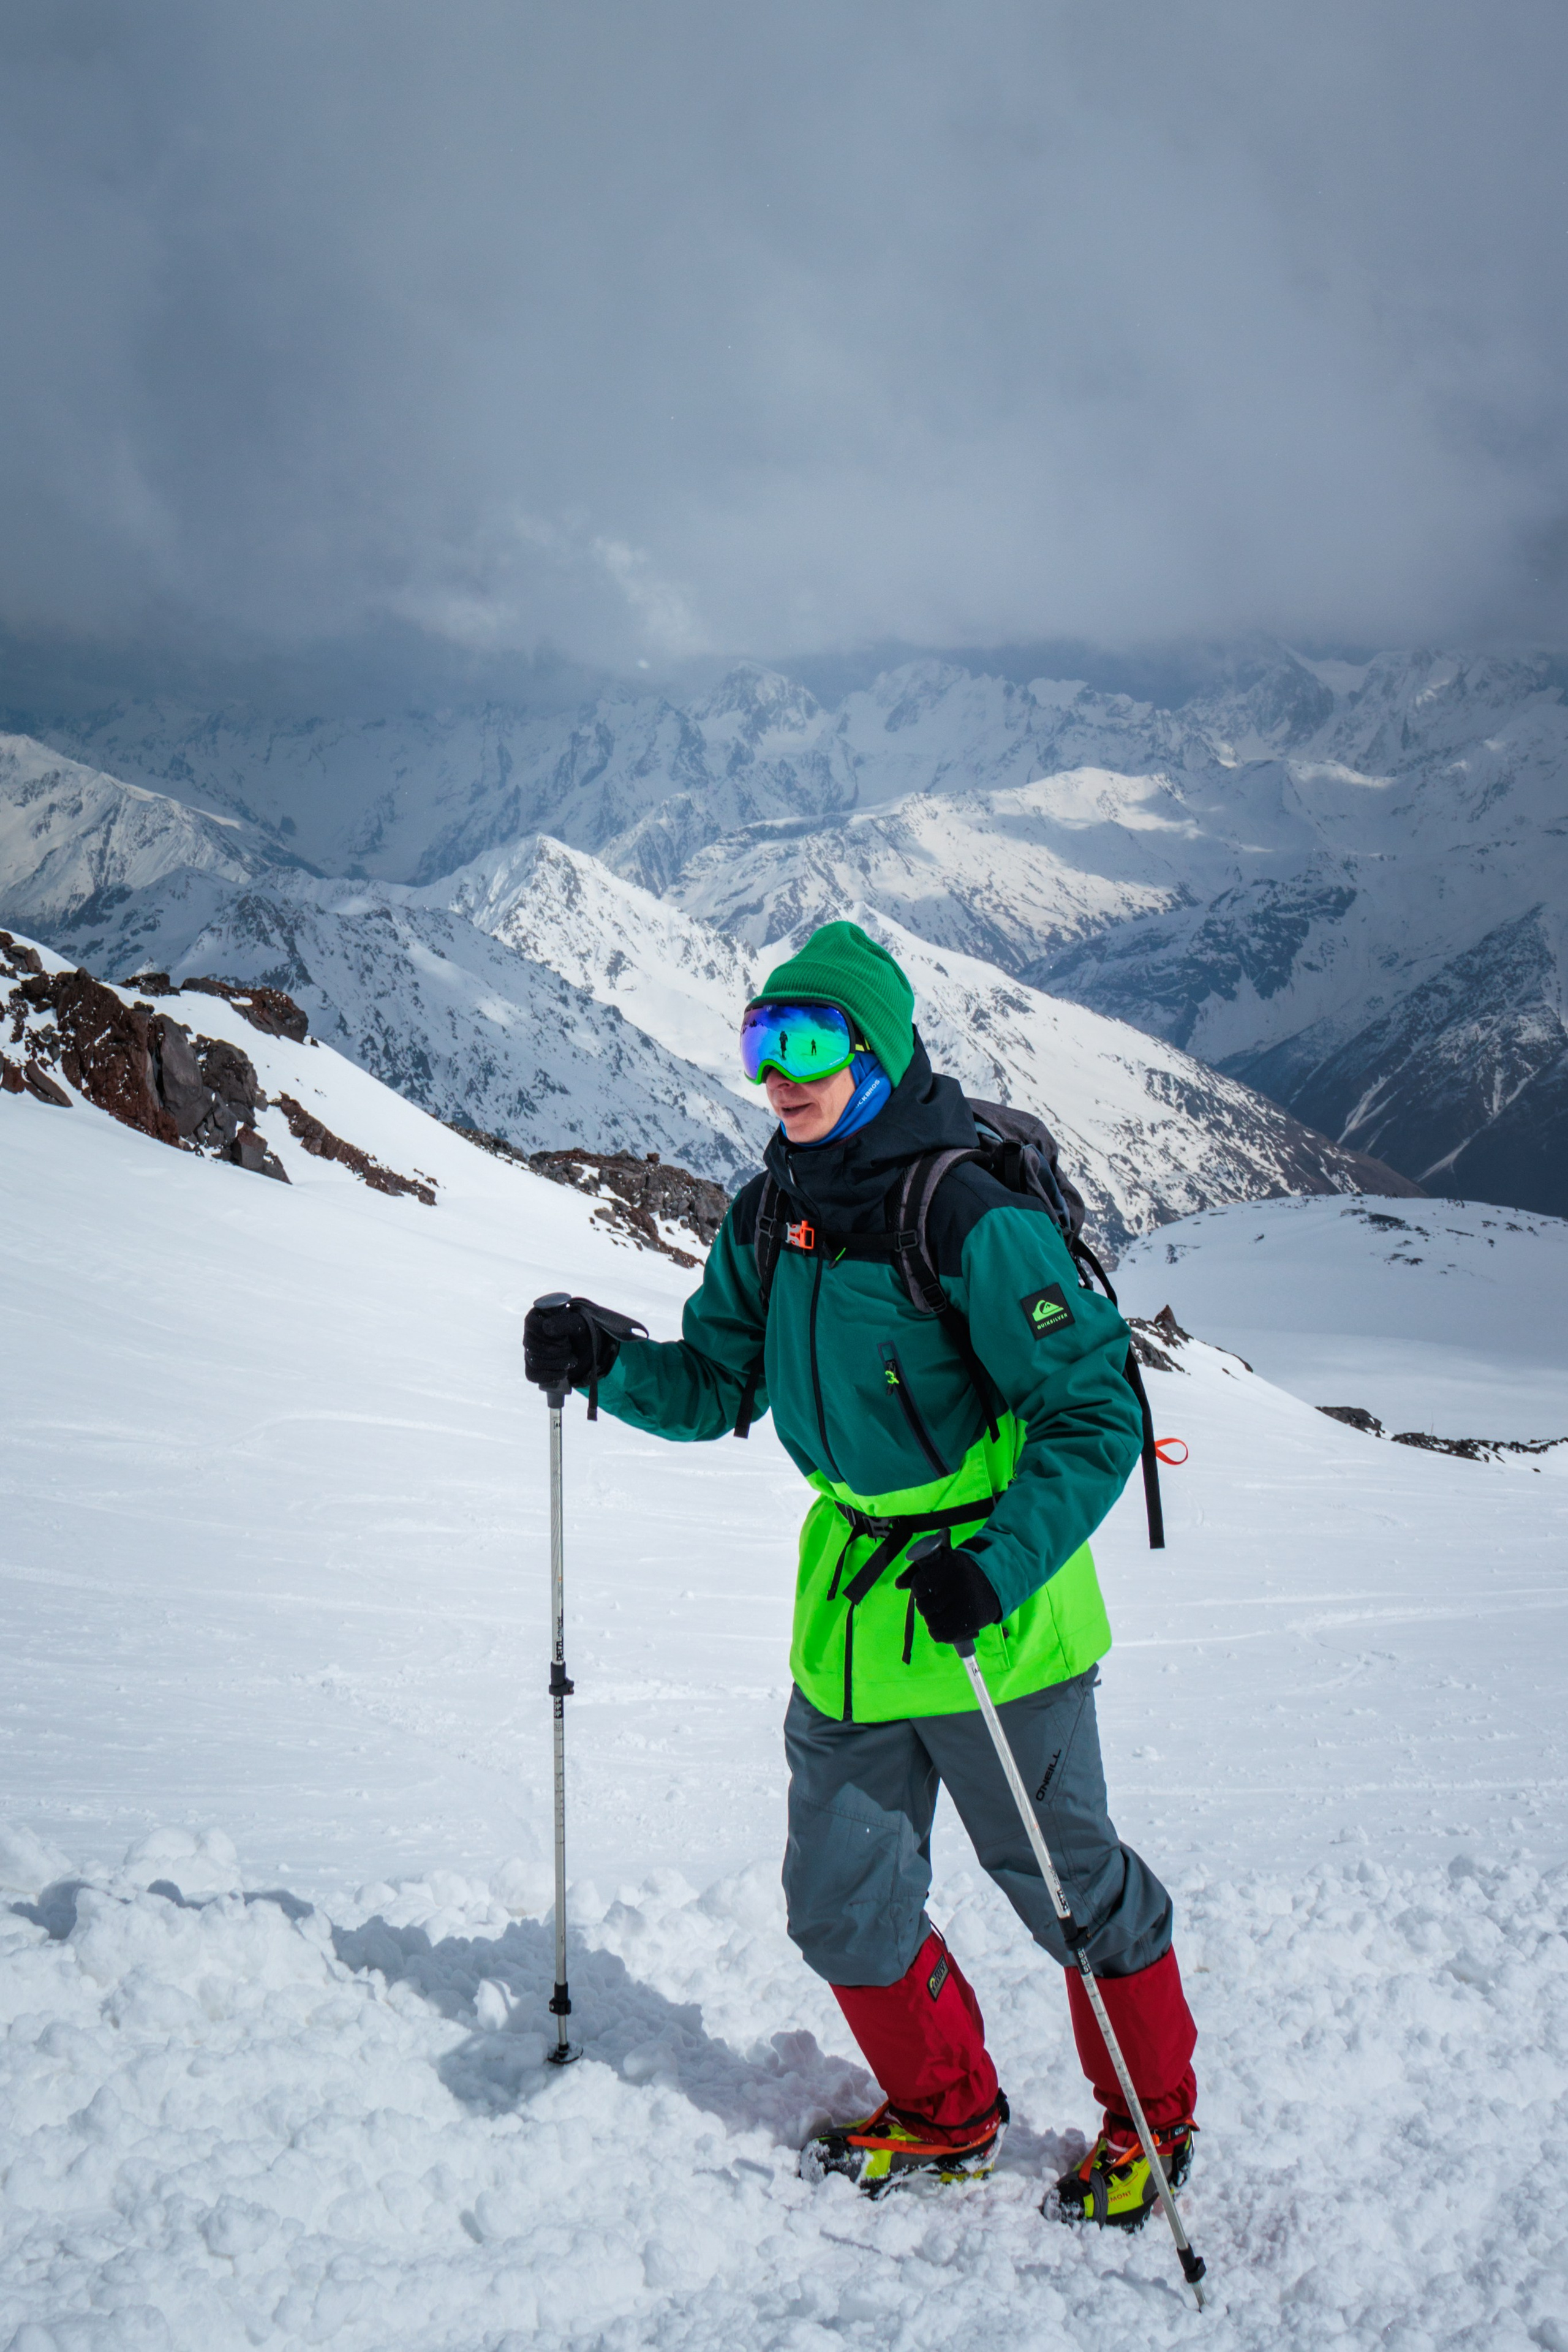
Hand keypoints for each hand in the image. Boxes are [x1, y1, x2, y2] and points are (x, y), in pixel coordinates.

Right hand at [523, 1294, 646, 1393]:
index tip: (561, 1338)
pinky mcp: (539, 1368)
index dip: (545, 1333)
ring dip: (554, 1364)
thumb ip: (567, 1322)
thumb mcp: (585, 1323)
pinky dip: (548, 1377)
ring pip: (532, 1360)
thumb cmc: (594, 1332)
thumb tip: (548, 1327)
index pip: (531, 1323)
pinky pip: (533, 1375)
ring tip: (571, 1363)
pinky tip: (563, 1375)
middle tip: (571, 1354)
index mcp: (543, 1315)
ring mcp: (536, 1351)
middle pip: (530, 1344)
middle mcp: (536, 1332)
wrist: (603, 1353)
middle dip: (552, 1352)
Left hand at [896, 1541, 1002, 1645]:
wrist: (995, 1580)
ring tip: (938, 1616)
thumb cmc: (961, 1571)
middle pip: (924, 1607)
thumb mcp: (942, 1562)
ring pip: (933, 1622)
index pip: (919, 1584)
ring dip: (931, 1622)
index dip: (918, 1590)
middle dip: (925, 1607)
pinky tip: (940, 1629)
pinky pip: (945, 1635)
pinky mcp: (972, 1620)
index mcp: (947, 1566)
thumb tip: (898, 1585)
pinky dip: (938, 1634)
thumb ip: (918, 1570)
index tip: (925, 1590)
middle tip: (933, 1604)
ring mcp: (965, 1604)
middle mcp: (956, 1585)